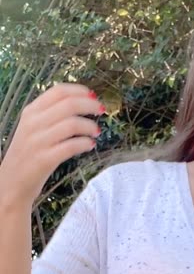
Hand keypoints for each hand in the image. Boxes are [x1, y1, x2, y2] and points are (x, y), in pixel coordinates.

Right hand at [0, 83, 105, 206]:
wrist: (11, 182)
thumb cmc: (27, 154)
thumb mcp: (32, 128)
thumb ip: (50, 114)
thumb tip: (80, 102)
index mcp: (31, 111)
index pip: (58, 91)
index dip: (79, 91)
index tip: (93, 96)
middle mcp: (33, 123)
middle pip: (69, 104)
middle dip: (90, 106)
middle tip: (101, 111)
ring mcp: (38, 141)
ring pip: (72, 124)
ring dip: (90, 126)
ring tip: (96, 132)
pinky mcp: (44, 160)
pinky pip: (71, 146)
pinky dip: (85, 143)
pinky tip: (90, 145)